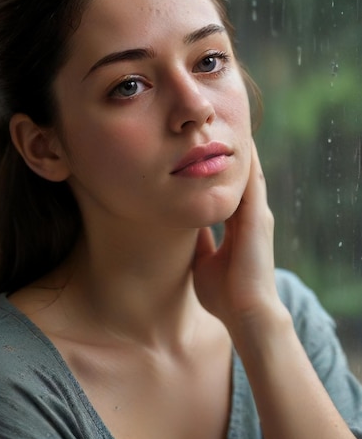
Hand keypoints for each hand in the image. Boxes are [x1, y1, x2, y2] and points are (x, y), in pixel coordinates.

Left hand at [192, 140, 284, 336]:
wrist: (246, 315)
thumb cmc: (224, 295)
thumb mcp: (203, 261)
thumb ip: (199, 243)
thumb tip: (182, 228)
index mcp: (237, 226)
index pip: (228, 188)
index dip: (217, 168)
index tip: (204, 148)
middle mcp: (250, 216)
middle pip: (239, 174)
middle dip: (227, 151)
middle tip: (214, 124)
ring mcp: (256, 216)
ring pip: (248, 172)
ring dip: (237, 150)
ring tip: (225, 122)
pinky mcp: (257, 219)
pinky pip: (252, 182)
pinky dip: (246, 162)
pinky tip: (237, 142)